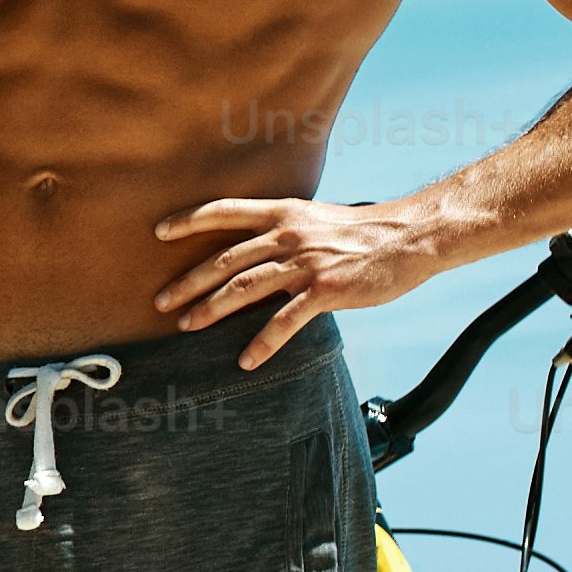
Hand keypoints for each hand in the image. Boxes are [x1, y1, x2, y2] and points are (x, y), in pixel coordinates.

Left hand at [153, 196, 450, 368]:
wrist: (412, 237)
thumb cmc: (367, 231)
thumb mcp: (319, 220)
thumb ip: (288, 231)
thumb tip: (261, 248)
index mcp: (284, 213)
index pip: (225, 210)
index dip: (190, 220)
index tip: (159, 232)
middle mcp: (288, 234)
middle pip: (224, 258)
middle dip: (188, 281)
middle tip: (159, 301)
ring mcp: (305, 263)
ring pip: (244, 287)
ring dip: (211, 309)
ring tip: (186, 327)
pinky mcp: (325, 290)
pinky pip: (284, 321)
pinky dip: (262, 342)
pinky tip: (246, 360)